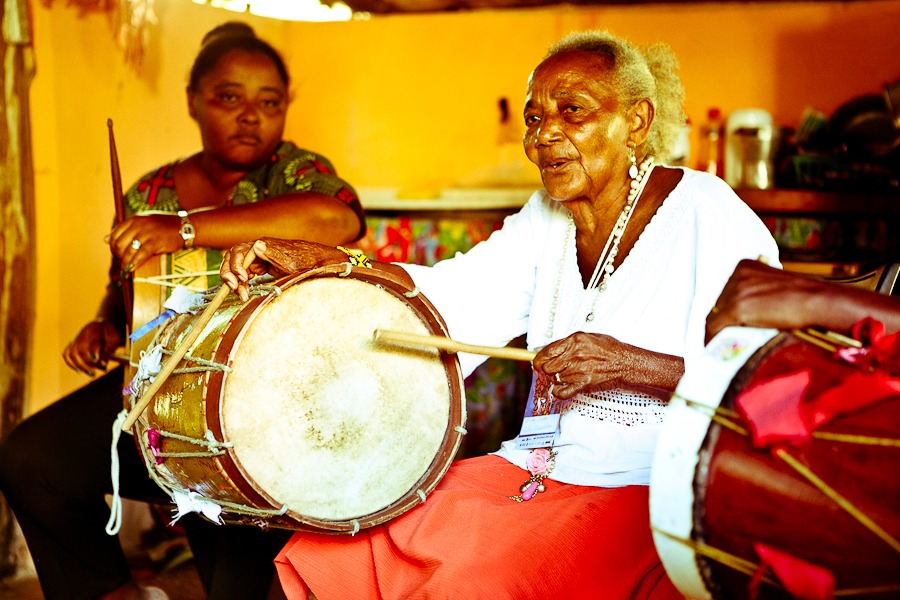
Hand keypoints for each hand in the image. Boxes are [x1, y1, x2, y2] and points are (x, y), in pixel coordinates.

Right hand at [62, 319, 122, 375]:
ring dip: (80, 366)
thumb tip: (102, 361)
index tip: (96, 359)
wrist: (106, 325)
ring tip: (91, 373)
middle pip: (80, 350)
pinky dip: (71, 364)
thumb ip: (109, 348)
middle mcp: (84, 333)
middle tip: (98, 370)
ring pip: (72, 353)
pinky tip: (79, 371)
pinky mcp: (72, 344)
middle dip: (88, 363)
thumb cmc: (112, 333)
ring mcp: (76, 338)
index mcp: (96, 329)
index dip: (92, 352)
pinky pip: (67, 354)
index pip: (91, 341)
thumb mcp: (115, 338)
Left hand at [108, 214, 183, 271]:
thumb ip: (125, 230)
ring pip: (128, 251)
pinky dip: (134, 264)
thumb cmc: (163, 226)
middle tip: (123, 265)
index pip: (114, 235)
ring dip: (125, 263)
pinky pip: (140, 255)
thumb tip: (105, 239)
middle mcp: (137, 225)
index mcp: (133, 220)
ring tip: (126, 270)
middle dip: (119, 257)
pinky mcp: (155, 242)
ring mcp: (146, 233)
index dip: (113, 249)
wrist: (183, 226)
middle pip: (119, 244)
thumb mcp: (142, 224)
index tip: (118, 256)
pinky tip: (132, 270)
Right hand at [220, 238, 342, 300]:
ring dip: (236, 281)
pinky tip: (245, 291)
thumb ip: (273, 254)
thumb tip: (257, 245)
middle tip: (236, 288)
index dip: (236, 266)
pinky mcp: (261, 267)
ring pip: (238, 268)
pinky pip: (246, 274)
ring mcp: (259, 259)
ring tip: (242, 295)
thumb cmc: (305, 261)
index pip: (238, 252)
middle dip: (230, 274)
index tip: (243, 279)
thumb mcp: (290, 261)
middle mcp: (257, 250)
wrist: (317, 264)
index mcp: (262, 245)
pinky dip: (242, 283)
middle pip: (233, 259)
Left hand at [532, 332, 629, 399]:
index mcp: (574, 341)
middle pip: (547, 366)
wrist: (625, 362)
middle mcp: (574, 354)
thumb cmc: (610, 350)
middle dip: (547, 370)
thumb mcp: (588, 337)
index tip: (538, 363)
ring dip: (556, 380)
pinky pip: (562, 391)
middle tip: (551, 371)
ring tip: (564, 377)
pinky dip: (559, 392)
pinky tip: (562, 389)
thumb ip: (569, 343)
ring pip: (554, 378)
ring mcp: (578, 369)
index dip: (539, 359)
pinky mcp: (583, 383)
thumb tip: (552, 349)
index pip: (546, 351)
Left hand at [705, 259, 823, 343]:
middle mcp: (737, 274)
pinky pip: (715, 326)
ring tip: (719, 345)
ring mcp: (736, 290)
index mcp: (744, 266)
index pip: (725, 292)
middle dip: (722, 321)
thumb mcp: (773, 285)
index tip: (724, 323)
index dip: (725, 310)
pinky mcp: (737, 307)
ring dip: (718, 331)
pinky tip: (714, 348)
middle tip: (723, 337)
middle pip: (719, 303)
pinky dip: (712, 338)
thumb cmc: (803, 296)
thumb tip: (743, 312)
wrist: (818, 300)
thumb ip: (756, 291)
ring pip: (715, 315)